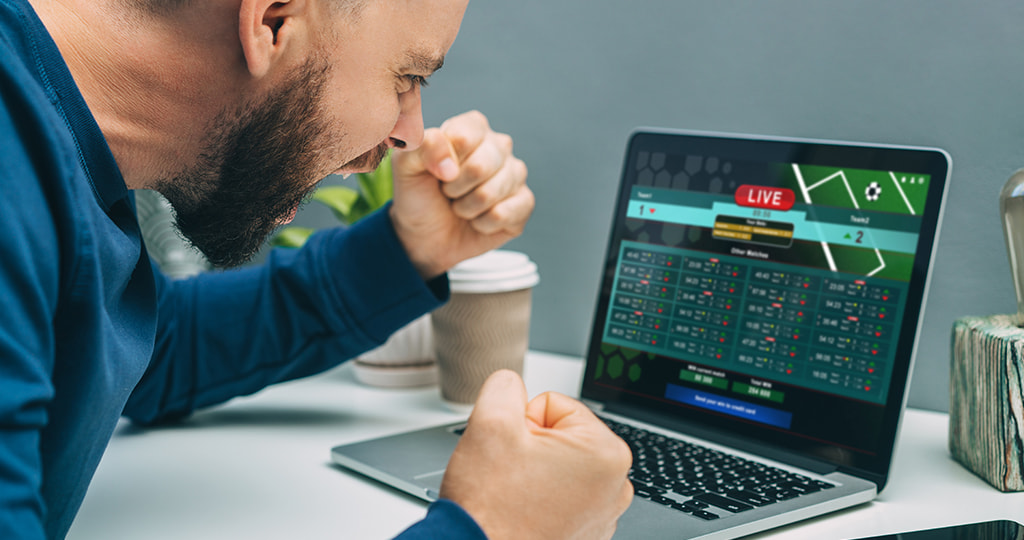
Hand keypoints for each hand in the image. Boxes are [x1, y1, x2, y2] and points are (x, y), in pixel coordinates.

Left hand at [390, 111, 533, 279]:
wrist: (425, 235)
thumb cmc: (419, 194)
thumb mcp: (407, 166)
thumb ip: (422, 148)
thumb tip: (451, 165)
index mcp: (473, 128)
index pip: (464, 137)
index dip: (444, 161)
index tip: (436, 172)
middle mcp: (499, 146)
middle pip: (481, 166)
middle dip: (455, 188)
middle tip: (448, 192)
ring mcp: (515, 174)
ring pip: (492, 193)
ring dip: (467, 208)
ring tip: (461, 206)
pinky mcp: (524, 203)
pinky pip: (504, 214)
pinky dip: (482, 224)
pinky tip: (478, 220)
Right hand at [440, 370, 633, 539]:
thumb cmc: (490, 509)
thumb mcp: (490, 423)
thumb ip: (505, 386)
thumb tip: (512, 384)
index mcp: (605, 452)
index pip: (553, 405)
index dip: (523, 422)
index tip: (515, 452)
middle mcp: (615, 485)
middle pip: (560, 434)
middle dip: (531, 446)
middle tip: (512, 474)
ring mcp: (603, 513)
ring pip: (557, 464)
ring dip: (534, 472)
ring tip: (517, 495)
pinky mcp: (586, 533)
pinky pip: (560, 495)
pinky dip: (540, 499)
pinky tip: (523, 512)